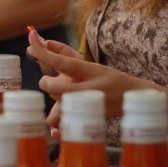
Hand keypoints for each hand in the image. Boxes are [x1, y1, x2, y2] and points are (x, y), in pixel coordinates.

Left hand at [29, 28, 155, 128]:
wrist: (137, 98)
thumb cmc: (112, 79)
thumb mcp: (92, 65)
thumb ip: (66, 55)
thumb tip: (43, 42)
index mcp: (89, 71)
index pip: (60, 60)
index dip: (41, 49)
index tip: (30, 37)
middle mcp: (88, 88)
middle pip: (52, 87)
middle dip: (47, 83)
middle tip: (52, 81)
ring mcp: (89, 106)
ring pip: (56, 108)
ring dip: (55, 103)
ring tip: (63, 101)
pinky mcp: (89, 121)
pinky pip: (64, 128)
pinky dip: (58, 129)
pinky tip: (57, 129)